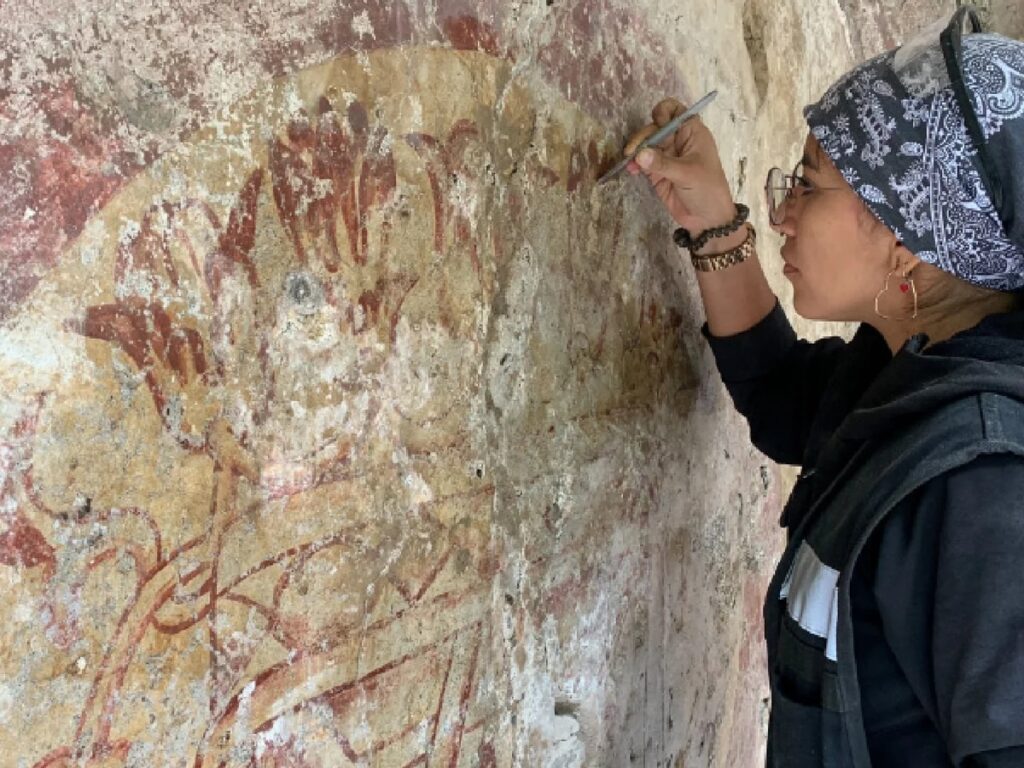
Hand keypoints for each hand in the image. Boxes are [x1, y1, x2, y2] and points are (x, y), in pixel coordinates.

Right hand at [624, 98, 736, 232]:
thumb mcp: (688, 174)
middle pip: (655, 128)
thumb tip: (639, 154)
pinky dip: (635, 164)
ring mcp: (667, 156)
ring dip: (636, 151)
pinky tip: (631, 170)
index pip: (675, 110)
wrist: (708, 219)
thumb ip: (663, 163)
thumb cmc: (707, 189)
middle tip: (633, 152)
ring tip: (629, 162)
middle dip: (643, 137)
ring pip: (646, 145)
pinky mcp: (658, 172)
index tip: (657, 124)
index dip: (663, 112)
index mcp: (692, 133)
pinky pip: (642, 162)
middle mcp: (678, 141)